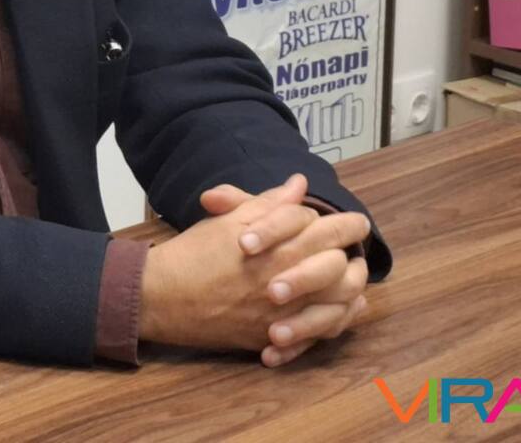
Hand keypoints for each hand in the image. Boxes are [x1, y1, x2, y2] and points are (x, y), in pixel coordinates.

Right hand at [139, 175, 369, 364]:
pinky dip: (336, 321)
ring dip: (351, 289)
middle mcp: (289, 280)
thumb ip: (270, 203)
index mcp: (280, 246)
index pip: (329, 230)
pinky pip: (319, 333)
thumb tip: (298, 184)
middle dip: (353, 256)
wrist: (163, 296)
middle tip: (354, 248)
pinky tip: (342, 310)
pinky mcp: (274, 336)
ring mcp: (285, 312)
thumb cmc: (195, 253)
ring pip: (338, 303)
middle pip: (341, 267)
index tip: (356, 222)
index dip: (348, 224)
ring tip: (352, 278)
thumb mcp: (230, 219)